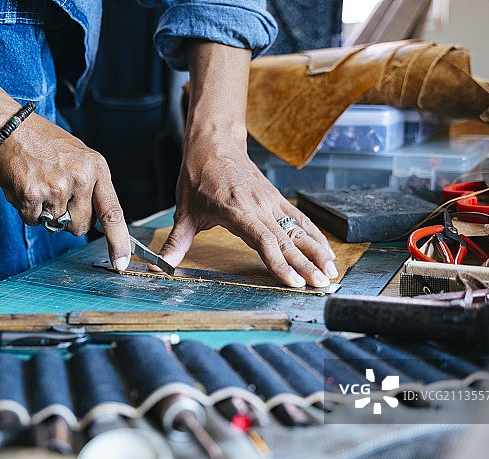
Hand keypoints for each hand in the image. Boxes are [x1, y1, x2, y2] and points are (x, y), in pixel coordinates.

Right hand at [0, 57, 130, 269]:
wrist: (9, 127)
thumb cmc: (43, 143)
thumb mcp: (79, 157)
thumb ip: (91, 186)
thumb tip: (96, 221)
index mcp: (97, 168)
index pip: (113, 213)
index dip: (118, 242)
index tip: (121, 263)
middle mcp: (81, 178)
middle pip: (81, 226)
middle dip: (67, 219)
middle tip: (54, 193)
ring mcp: (57, 186)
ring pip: (55, 224)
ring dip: (44, 212)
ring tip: (38, 184)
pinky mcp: (33, 193)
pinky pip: (33, 220)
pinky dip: (27, 209)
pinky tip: (24, 186)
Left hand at [159, 131, 336, 287]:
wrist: (214, 143)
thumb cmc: (198, 177)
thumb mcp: (184, 212)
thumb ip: (176, 243)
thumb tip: (158, 267)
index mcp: (236, 210)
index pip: (263, 240)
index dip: (279, 263)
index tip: (292, 281)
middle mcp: (258, 206)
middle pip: (286, 239)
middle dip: (305, 264)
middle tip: (321, 284)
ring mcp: (270, 201)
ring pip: (298, 229)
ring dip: (316, 251)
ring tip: (330, 272)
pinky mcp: (276, 198)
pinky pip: (300, 219)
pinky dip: (315, 235)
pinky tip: (327, 251)